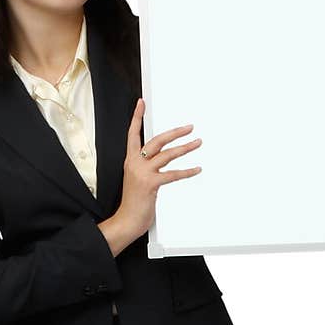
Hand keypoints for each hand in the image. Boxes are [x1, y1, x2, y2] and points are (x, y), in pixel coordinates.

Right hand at [113, 100, 202, 241]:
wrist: (127, 220)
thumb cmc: (133, 203)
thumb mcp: (136, 180)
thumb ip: (146, 168)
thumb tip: (160, 160)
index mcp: (130, 161)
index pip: (132, 134)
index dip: (136, 118)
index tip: (141, 104)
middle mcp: (135, 164)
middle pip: (156, 140)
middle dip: (174, 132)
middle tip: (189, 127)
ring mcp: (143, 173)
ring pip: (167, 155)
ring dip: (185, 148)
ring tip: (198, 143)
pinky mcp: (151, 184)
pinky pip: (173, 174)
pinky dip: (187, 171)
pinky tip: (197, 168)